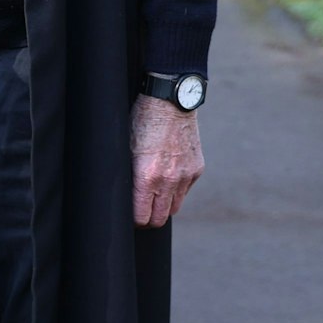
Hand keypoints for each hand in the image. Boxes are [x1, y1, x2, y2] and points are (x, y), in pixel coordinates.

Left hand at [131, 95, 203, 226]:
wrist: (170, 101)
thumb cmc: (142, 121)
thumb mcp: (126, 148)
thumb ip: (130, 176)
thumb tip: (127, 196)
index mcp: (147, 176)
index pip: (142, 216)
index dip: (134, 220)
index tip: (130, 216)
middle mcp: (169, 180)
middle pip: (160, 219)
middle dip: (148, 219)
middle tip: (140, 212)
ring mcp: (185, 176)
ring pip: (174, 207)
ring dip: (163, 206)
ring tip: (153, 195)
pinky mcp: (196, 169)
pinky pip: (185, 191)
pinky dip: (175, 190)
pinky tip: (166, 176)